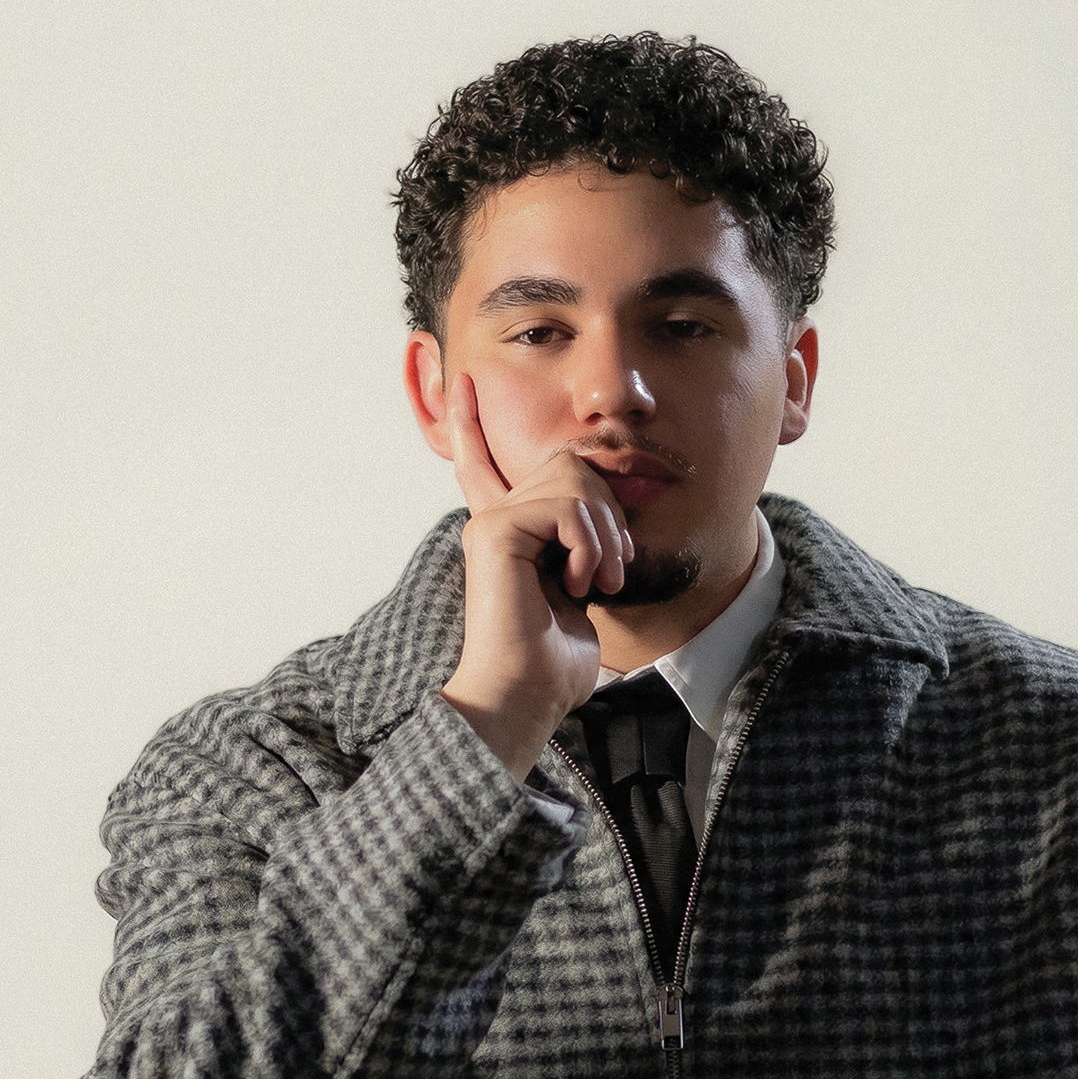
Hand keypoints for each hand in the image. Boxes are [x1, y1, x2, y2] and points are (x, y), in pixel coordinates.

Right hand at [439, 375, 633, 779]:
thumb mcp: (582, 588)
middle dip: (608, 508)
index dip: (471, 422)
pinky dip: (590, 544)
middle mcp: (492, 519)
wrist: (528, 698)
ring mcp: (490, 522)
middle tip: (613, 568)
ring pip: (573, 477)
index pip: (486, 463)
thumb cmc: (556, 662)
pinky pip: (566, 506)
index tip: (465, 380)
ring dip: (604, 532)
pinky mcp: (494, 532)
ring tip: (601, 581)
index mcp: (508, 532)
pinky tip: (583, 583)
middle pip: (567, 462)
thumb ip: (585, 542)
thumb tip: (608, 507)